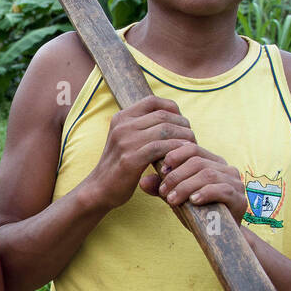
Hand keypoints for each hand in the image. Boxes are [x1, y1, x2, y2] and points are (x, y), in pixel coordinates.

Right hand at [82, 95, 194, 212]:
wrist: (99, 189)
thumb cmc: (119, 166)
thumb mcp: (126, 140)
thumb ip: (143, 128)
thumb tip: (172, 118)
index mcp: (121, 118)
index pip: (153, 101)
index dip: (172, 108)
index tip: (182, 122)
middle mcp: (122, 126)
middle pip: (162, 116)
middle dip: (182, 125)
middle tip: (191, 137)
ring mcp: (125, 142)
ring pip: (164, 130)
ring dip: (183, 138)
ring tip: (190, 147)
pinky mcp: (130, 159)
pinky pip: (160, 148)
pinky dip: (175, 150)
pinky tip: (182, 156)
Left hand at [140, 142, 246, 227]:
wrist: (221, 237)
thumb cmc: (198, 213)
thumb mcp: (177, 198)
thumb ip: (162, 188)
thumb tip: (143, 182)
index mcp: (211, 162)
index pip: (192, 148)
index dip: (175, 155)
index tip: (161, 169)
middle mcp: (225, 168)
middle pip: (198, 162)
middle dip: (176, 176)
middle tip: (163, 191)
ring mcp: (235, 182)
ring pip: (208, 174)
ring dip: (186, 186)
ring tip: (172, 199)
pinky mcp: (239, 198)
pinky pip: (222, 190)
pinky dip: (205, 193)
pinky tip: (193, 201)